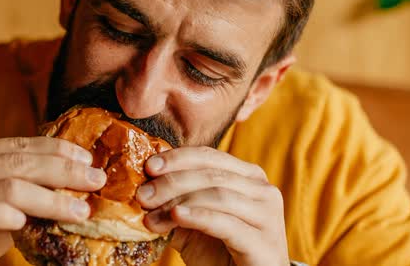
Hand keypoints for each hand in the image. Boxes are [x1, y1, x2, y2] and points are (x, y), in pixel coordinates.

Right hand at [0, 137, 106, 265]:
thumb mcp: (4, 206)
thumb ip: (30, 189)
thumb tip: (81, 180)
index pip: (20, 145)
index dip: (58, 149)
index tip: (89, 160)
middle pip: (20, 162)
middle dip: (64, 171)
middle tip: (96, 182)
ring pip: (8, 186)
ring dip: (50, 199)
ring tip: (79, 211)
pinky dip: (7, 216)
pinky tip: (26, 224)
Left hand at [136, 147, 288, 265]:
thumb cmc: (222, 252)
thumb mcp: (194, 221)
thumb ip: (175, 202)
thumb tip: (143, 186)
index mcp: (249, 177)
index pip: (209, 156)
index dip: (177, 158)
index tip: (148, 166)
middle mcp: (263, 190)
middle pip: (210, 175)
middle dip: (172, 182)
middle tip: (142, 195)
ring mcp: (267, 215)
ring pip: (217, 196)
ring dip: (178, 202)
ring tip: (151, 215)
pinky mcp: (263, 242)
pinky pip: (226, 223)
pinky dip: (198, 216)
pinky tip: (176, 216)